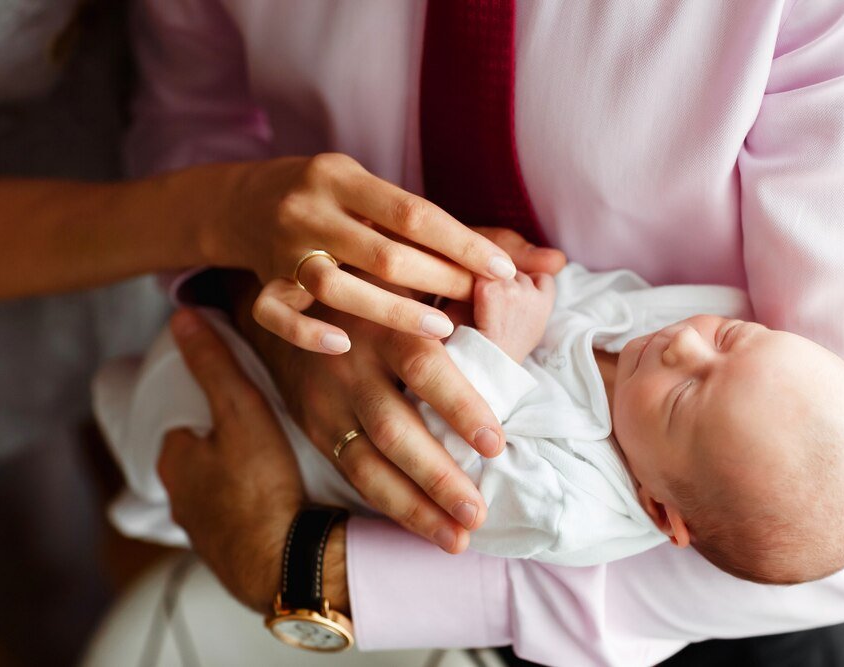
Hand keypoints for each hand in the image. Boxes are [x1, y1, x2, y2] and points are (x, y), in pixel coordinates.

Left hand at [158, 309, 348, 614]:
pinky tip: (281, 500)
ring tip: (278, 461)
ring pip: (219, 487)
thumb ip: (214, 364)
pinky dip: (254, 505)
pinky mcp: (233, 554)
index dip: (212, 402)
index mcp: (173, 460)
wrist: (288, 567)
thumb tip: (182, 315)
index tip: (241, 395)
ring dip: (241, 475)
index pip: (183, 416)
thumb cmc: (263, 487)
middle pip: (201, 453)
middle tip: (265, 427)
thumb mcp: (241, 411)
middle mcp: (180, 499)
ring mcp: (206, 531)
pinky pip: (240, 517)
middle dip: (226, 441)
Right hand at [186, 153, 519, 353]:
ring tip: (443, 334)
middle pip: (383, 252)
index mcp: (343, 178)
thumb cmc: (336, 203)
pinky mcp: (260, 285)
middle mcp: (312, 209)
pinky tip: (343, 348)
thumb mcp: (382, 198)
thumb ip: (458, 233)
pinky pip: (274, 314)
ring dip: (391, 310)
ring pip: (334, 285)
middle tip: (483, 310)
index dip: (462, 244)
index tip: (506, 271)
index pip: (414, 213)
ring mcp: (282, 249)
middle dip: (440, 282)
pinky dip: (307, 333)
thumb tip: (554, 262)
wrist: (242, 202)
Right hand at [243, 230, 565, 551]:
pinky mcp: (314, 423)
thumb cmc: (381, 271)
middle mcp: (352, 362)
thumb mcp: (426, 252)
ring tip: (458, 539)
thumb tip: (554, 259)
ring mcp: (327, 398)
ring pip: (368, 463)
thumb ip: (491, 253)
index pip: (424, 366)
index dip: (459, 405)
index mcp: (386, 319)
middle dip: (437, 476)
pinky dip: (388, 503)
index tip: (497, 444)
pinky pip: (352, 471)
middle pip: (395, 428)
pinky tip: (424, 527)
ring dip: (413, 506)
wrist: (289, 292)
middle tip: (479, 512)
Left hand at [474, 272, 555, 362]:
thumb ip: (539, 301)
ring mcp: (508, 288)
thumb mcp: (537, 324)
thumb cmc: (513, 344)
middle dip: (510, 283)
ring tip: (487, 303)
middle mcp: (529, 291)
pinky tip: (476, 298)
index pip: (543, 278)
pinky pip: (482, 275)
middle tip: (499, 302)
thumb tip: (540, 280)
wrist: (492, 356)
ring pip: (501, 272)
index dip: (532, 281)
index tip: (522, 292)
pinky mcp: (488, 289)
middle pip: (519, 274)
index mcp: (544, 301)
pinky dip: (478, 283)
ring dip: (494, 281)